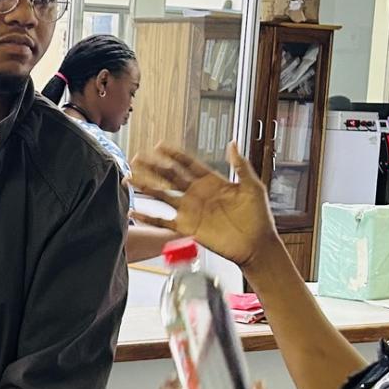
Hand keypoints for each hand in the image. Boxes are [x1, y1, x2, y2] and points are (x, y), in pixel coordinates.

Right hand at [131, 143, 279, 270]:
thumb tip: (233, 143)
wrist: (257, 245)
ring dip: (146, 187)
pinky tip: (135, 211)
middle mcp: (198, 194)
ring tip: (130, 178)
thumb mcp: (252, 186)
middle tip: (138, 157)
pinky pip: (164, 221)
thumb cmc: (258, 217)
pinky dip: (149, 217)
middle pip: (170, 176)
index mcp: (212, 182)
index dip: (173, 154)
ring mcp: (191, 210)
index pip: (188, 164)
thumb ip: (240, 165)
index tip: (159, 145)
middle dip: (153, 166)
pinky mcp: (188, 227)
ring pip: (163, 195)